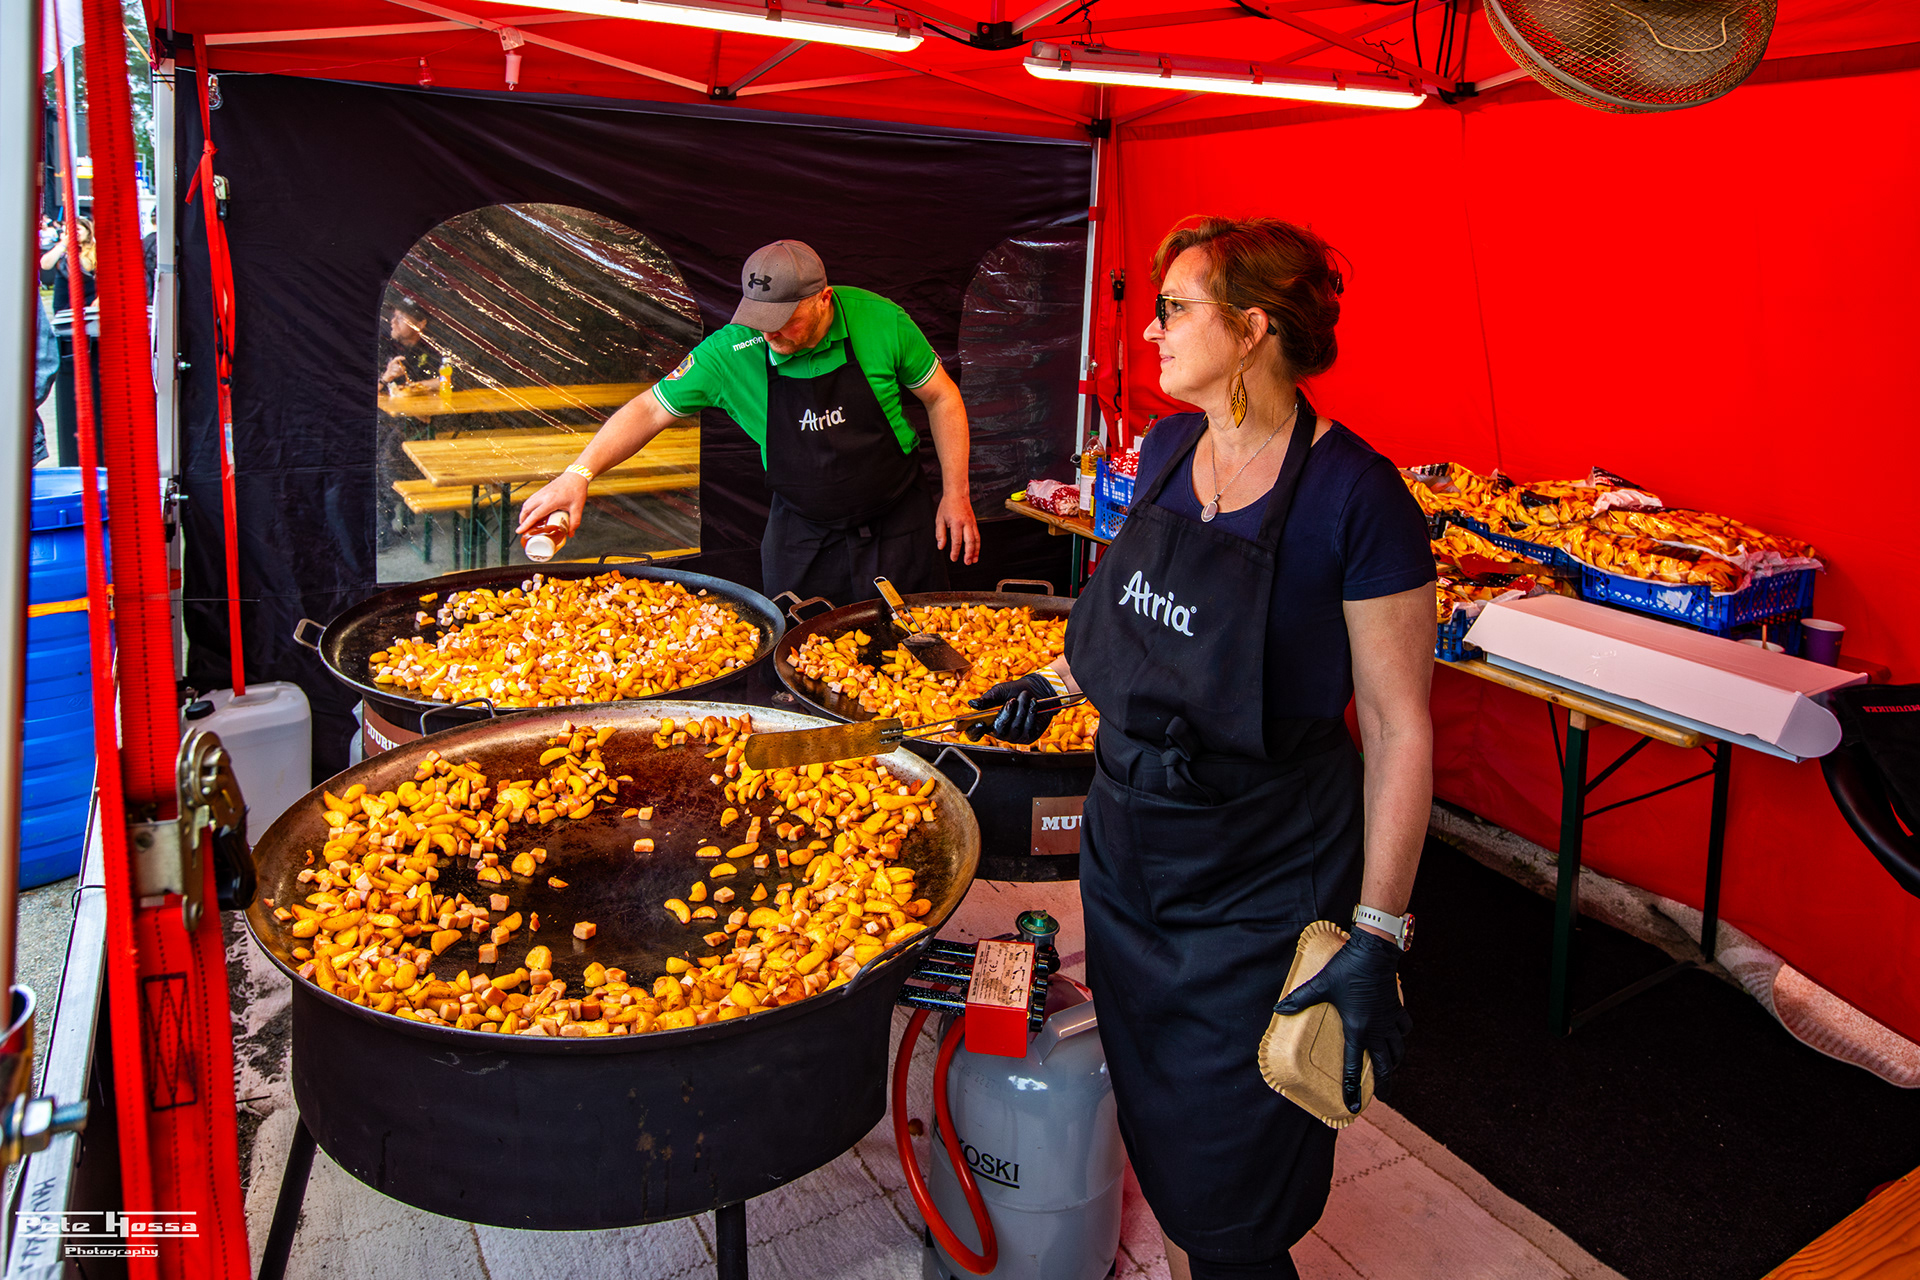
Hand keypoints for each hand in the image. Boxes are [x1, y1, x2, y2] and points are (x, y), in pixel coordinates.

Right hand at [381, 357, 406, 383]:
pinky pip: (395, 374)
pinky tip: (396, 375)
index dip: (400, 358)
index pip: (396, 359)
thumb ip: (402, 369)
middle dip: (401, 369)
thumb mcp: (399, 371)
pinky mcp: (389, 373)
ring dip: (399, 372)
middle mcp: (390, 364)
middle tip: (403, 371)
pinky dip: (397, 375)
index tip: (404, 358)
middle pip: (398, 365)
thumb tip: (404, 367)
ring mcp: (389, 368)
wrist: (387, 377)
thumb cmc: (394, 373)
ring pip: (397, 370)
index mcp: (392, 363)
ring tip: (399, 374)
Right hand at [517, 470, 589, 536]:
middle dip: (522, 520)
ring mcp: (542, 492)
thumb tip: (570, 534)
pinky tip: (530, 512)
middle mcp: (543, 496)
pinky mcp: (542, 490)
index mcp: (551, 501)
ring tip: (525, 522)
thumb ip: (574, 522)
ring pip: (527, 503)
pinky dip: (527, 507)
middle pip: (527, 509)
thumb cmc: (577, 490)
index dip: (526, 524)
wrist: (576, 475)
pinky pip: (531, 499)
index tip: (519, 531)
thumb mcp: (578, 508)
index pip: (535, 515)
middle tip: (522, 529)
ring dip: (524, 513)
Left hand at [934, 491, 979, 564]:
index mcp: (956, 522)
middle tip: (967, 562)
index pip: (956, 541)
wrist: (957, 494)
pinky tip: (976, 551)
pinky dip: (978, 545)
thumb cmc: (947, 505)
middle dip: (969, 553)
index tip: (953, 558)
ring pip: (976, 539)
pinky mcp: (975, 523)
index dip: (955, 551)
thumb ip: (940, 534)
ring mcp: (972, 523)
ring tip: (973, 560)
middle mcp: (966, 523)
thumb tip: (941, 546)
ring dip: (976, 551)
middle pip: (970, 541)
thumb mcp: (939, 519)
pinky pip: (978, 536)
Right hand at [966, 673, 1057, 743]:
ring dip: (1021, 710)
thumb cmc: (1013, 691)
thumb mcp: (998, 691)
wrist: (1035, 689)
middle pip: (999, 730)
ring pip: (1015, 728)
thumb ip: (986, 699)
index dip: (974, 732)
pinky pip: (1028, 728)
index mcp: (988, 723)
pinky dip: (1031, 713)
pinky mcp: (1029, 736)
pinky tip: (1033, 703)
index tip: (981, 723)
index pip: (975, 735)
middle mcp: (1000, 732)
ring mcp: (1015, 736)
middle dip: (1007, 713)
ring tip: (1025, 695)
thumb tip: (972, 703)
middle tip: (1013, 700)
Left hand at [1273, 927, 1410, 1112]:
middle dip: (1384, 1084)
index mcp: (1357, 1029)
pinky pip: (1403, 1030)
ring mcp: (1389, 1020)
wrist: (1375, 951)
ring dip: (1394, 1064)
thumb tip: (1279, 1008)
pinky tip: (1397, 1038)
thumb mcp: (1321, 985)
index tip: (1354, 1106)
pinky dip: (1401, 1038)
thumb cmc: (1347, 968)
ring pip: (1397, 1050)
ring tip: (1390, 1071)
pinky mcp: (1397, 1008)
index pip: (1354, 1066)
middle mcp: (1377, 1029)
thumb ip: (1300, 999)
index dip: (1353, 1088)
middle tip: (1382, 1097)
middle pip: (1384, 1065)